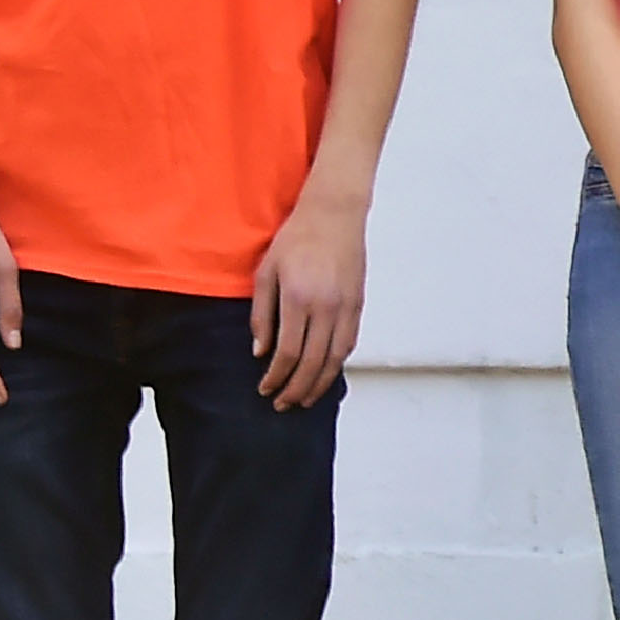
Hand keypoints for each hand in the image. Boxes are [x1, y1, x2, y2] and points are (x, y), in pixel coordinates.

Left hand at [249, 187, 371, 410]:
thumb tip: (261, 350)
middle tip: (282, 403)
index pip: (288, 352)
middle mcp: (326, 306)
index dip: (276, 376)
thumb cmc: (296, 239)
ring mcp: (346, 306)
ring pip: (336, 357)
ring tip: (305, 398)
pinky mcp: (358, 303)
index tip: (265, 388)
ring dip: (320, 382)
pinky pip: (349, 342)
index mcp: (298, 298)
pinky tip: (326, 372)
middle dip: (296, 388)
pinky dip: (338, 363)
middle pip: (313, 362)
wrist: (334, 215)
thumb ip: (262, 313)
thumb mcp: (266, 272)